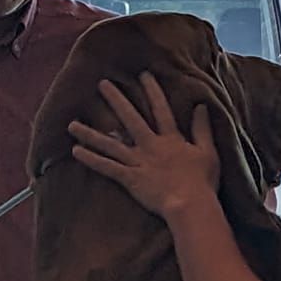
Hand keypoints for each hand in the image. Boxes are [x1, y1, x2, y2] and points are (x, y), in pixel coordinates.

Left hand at [67, 71, 220, 219]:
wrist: (191, 205)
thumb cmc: (203, 182)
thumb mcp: (208, 152)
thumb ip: (202, 129)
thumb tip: (201, 107)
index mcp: (171, 139)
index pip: (161, 109)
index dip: (152, 91)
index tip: (143, 75)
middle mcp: (151, 146)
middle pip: (131, 119)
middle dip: (116, 100)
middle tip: (102, 84)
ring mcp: (138, 162)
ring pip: (110, 144)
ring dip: (90, 133)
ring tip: (72, 124)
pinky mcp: (130, 179)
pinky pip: (107, 168)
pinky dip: (91, 160)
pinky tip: (75, 151)